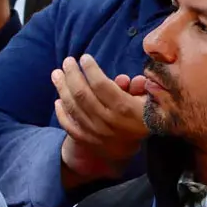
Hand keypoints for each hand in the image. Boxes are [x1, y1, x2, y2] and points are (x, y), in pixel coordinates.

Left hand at [53, 53, 148, 182]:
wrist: (136, 148)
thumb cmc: (144, 118)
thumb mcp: (149, 101)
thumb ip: (139, 88)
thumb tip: (129, 79)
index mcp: (124, 108)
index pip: (101, 85)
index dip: (91, 69)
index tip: (85, 57)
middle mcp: (107, 121)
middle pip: (83, 94)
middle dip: (72, 75)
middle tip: (67, 61)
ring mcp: (95, 133)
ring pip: (74, 108)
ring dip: (62, 89)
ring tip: (56, 74)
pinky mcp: (87, 141)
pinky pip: (69, 126)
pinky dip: (61, 113)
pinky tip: (58, 100)